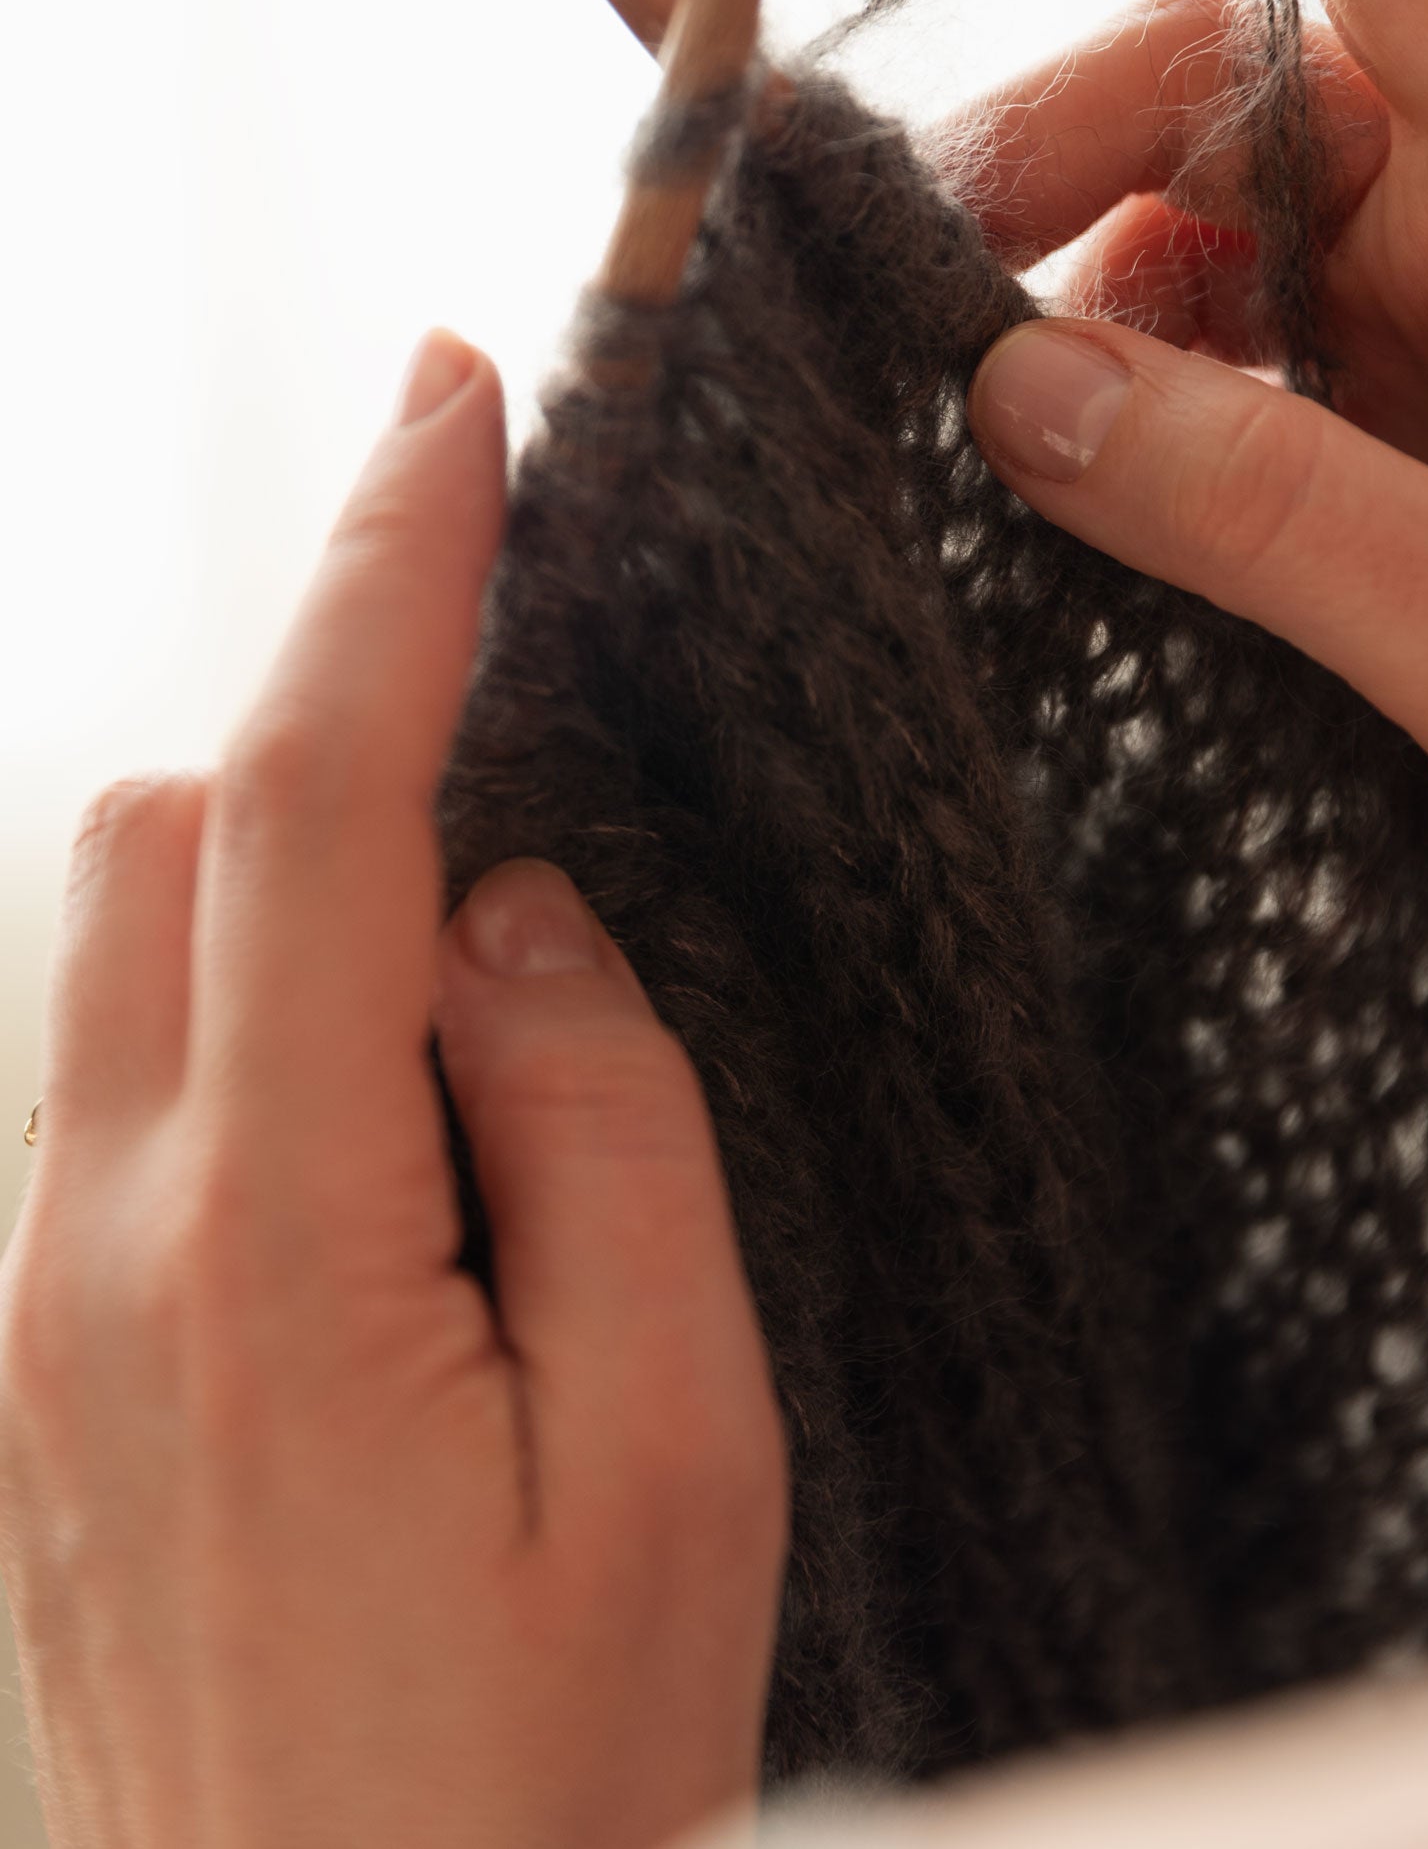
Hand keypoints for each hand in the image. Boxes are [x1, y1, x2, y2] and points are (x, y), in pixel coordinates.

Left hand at [0, 330, 786, 1848]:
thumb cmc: (546, 1784)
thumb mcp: (678, 1460)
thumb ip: (602, 1136)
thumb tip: (518, 919)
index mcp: (270, 1251)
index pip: (313, 808)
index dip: (388, 571)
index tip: (449, 402)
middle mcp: (96, 1251)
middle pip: (162, 837)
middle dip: (331, 726)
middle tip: (517, 773)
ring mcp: (38, 1314)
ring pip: (118, 947)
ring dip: (285, 877)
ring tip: (468, 1006)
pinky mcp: (41, 1369)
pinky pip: (114, 1080)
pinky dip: (240, 1007)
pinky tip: (380, 1127)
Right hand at [962, 0, 1427, 872]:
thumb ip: (1274, 510)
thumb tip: (1019, 394)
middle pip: (1238, 82)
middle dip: (1068, 151)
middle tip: (940, 302)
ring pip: (1212, 237)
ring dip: (1085, 308)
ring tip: (1005, 437)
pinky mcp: (1410, 449)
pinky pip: (1230, 372)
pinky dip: (1135, 410)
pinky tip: (1080, 494)